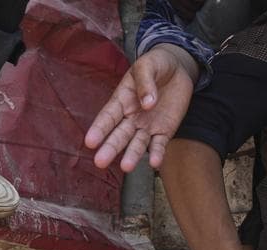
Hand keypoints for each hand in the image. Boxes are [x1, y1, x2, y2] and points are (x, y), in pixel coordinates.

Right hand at [86, 44, 196, 172]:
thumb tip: (147, 104)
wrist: (177, 69)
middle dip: (110, 147)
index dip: (99, 129)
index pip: (108, 117)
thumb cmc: (155, 65)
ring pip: (137, 143)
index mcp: (121, 100)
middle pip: (119, 135)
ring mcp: (147, 126)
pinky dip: (157, 154)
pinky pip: (160, 144)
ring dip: (132, 155)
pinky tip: (155, 163)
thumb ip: (145, 82)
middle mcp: (131, 117)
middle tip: (100, 162)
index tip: (90, 142)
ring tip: (126, 167)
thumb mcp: (147, 65)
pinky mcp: (164, 131)